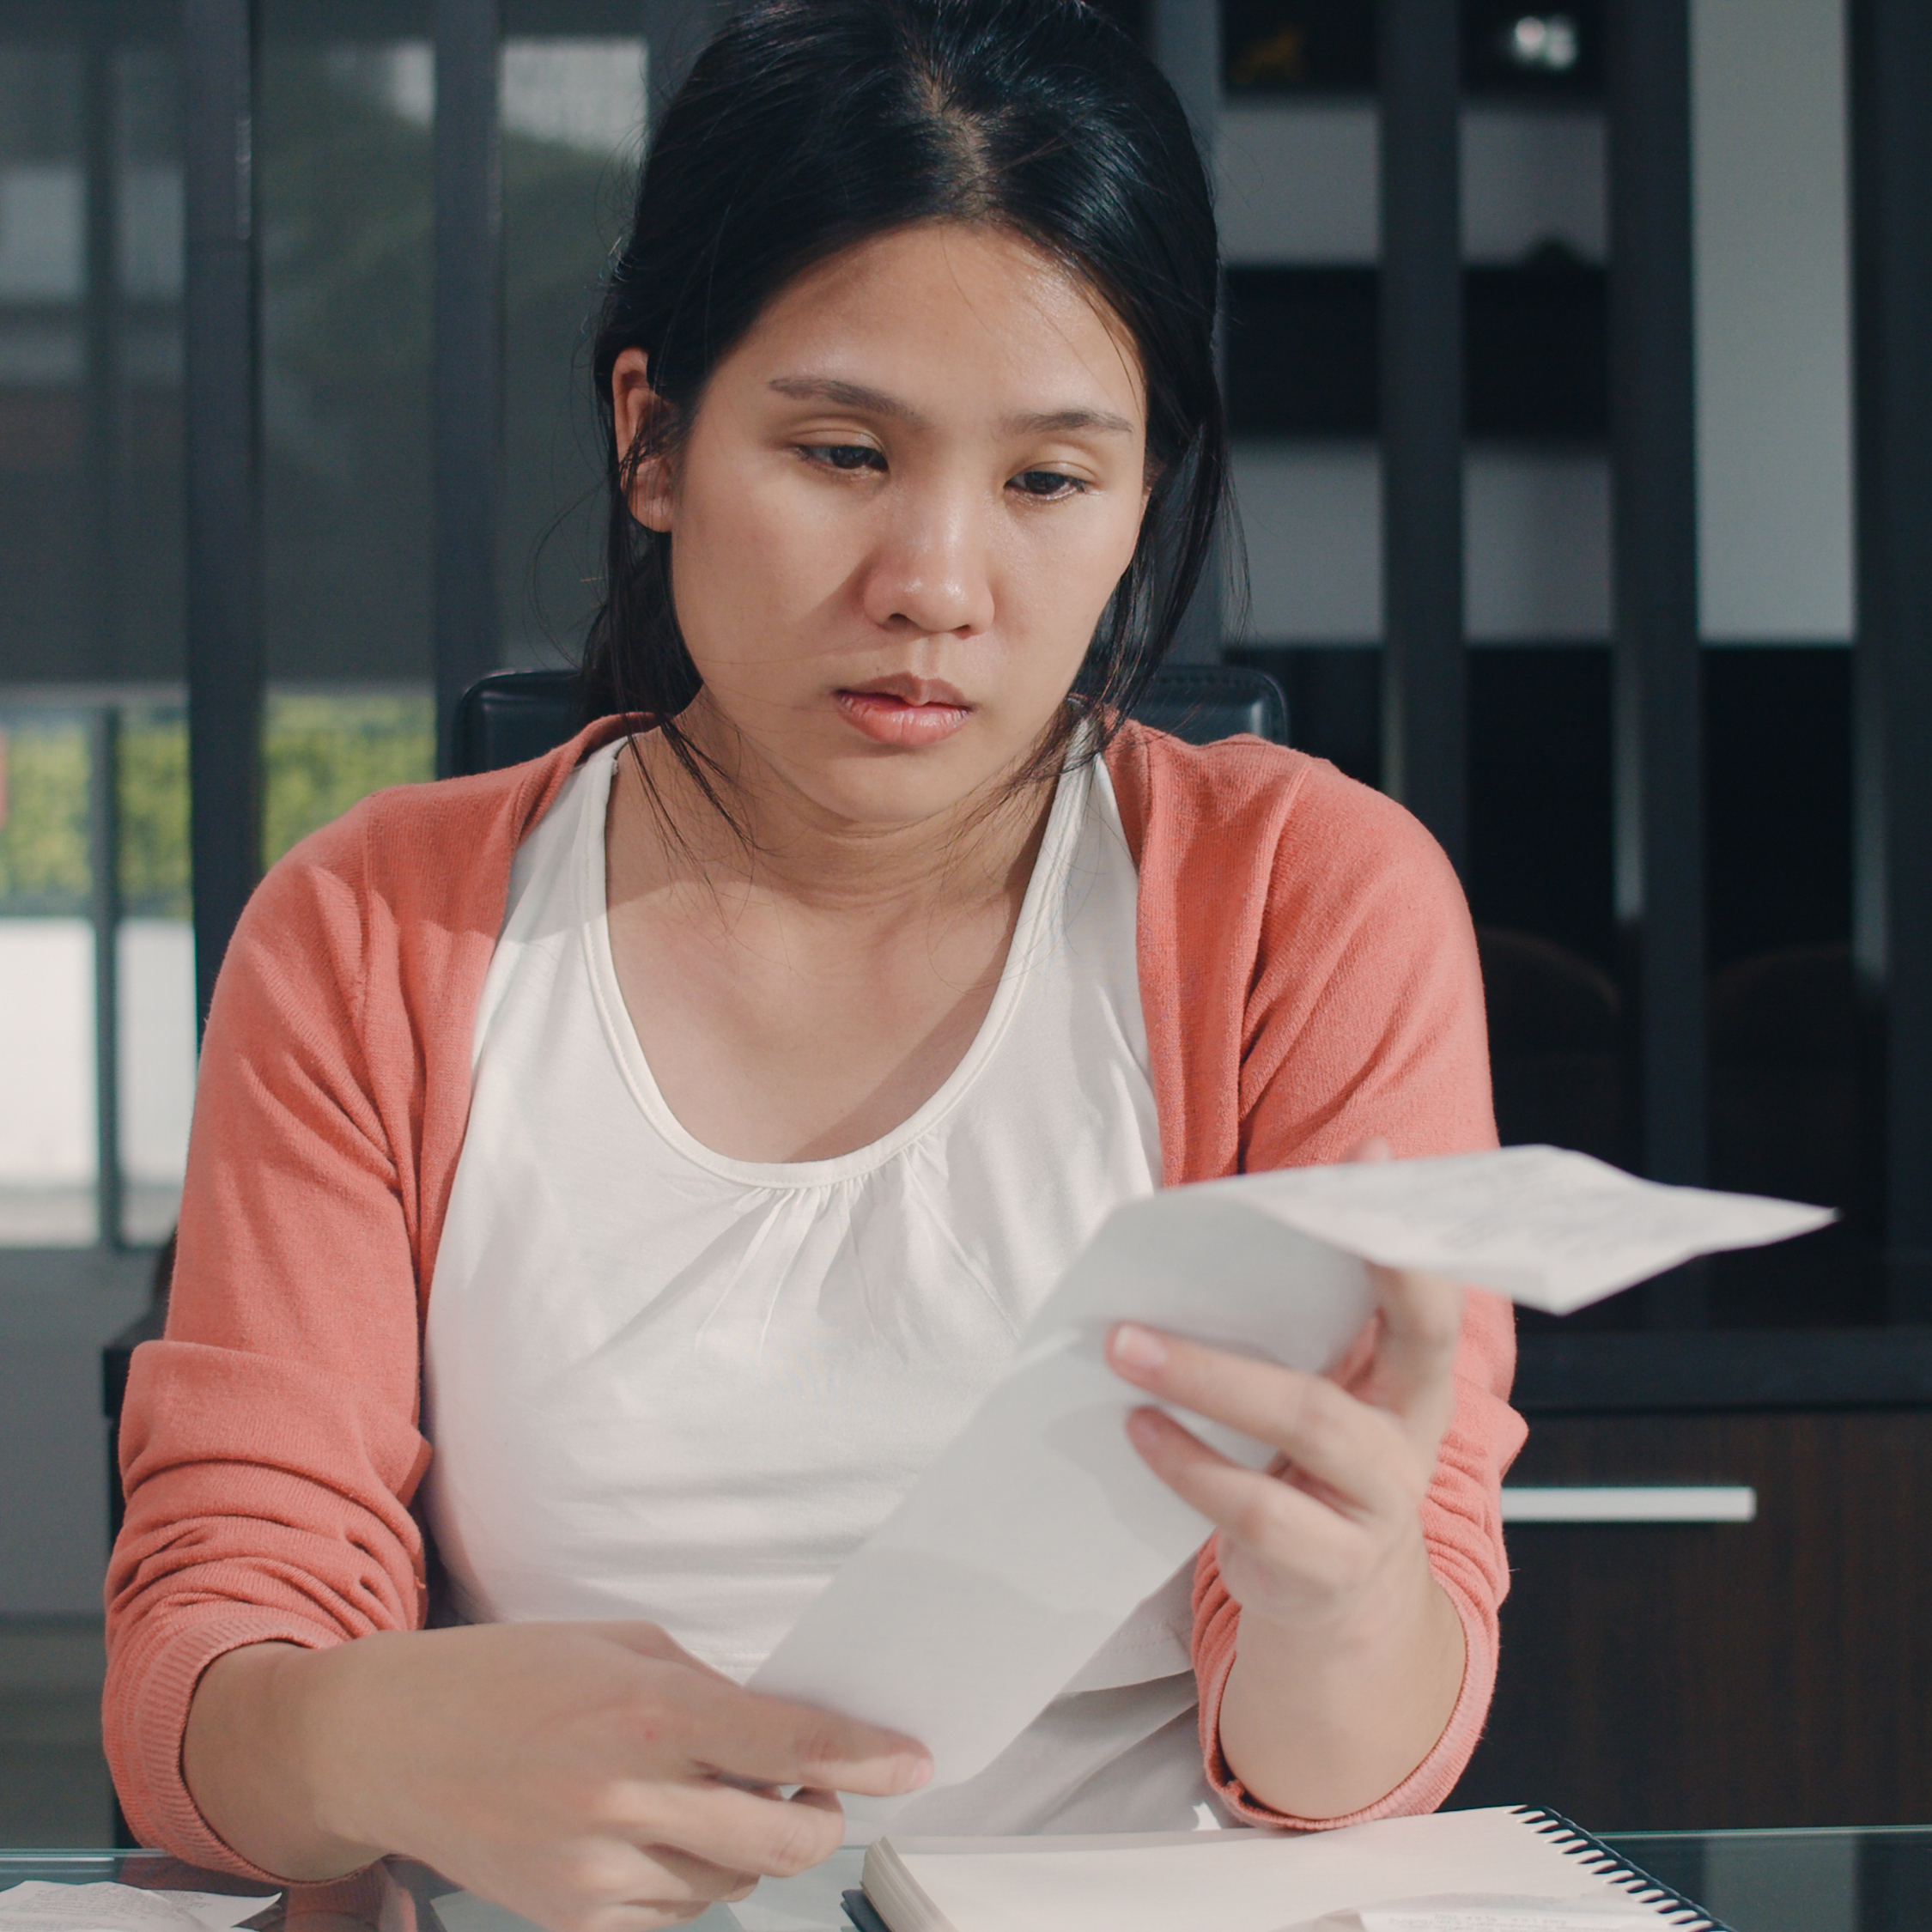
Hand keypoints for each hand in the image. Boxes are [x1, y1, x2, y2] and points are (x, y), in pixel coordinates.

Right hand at [185, 1622, 930, 1931]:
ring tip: (709, 1795)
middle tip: (819, 1792)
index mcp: (648, 1712)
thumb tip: (784, 1735)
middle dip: (824, 1821)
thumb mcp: (619, 1646)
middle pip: (783, 1843)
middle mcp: (629, 1799)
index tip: (915, 1764)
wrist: (390, 1744)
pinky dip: (691, 1879)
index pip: (792, 1749)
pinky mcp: (574, 1921)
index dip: (868, 1760)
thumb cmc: (508, 1677)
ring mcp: (599, 1872)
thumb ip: (707, 1691)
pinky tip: (657, 1831)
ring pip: (733, 1885)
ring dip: (749, 1846)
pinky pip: (675, 1915)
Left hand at [1101, 1139, 1467, 1815]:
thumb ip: (1306, 1309)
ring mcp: (1375, 1510)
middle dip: (1249, 1333)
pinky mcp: (1327, 1568)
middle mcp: (1407, 1442)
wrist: (1336, 1599)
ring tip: (1123, 1351)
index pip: (1428, 1306)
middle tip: (1152, 1297)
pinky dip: (1188, 1466)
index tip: (1367, 1167)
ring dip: (1204, 1384)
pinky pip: (1255, 1510)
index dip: (1404, 1244)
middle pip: (1356, 1371)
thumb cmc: (1315, 1459)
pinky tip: (1139, 1431)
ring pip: (1303, 1428)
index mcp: (1414, 1382)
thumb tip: (1241, 1216)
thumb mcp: (1326, 1386)